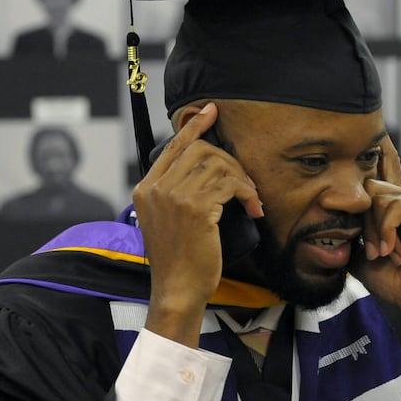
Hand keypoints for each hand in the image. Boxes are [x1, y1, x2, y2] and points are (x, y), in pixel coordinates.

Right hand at [131, 102, 262, 347]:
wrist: (177, 289)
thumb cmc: (177, 259)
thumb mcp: (165, 220)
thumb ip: (173, 192)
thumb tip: (205, 169)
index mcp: (145, 188)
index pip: (172, 146)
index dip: (194, 126)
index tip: (210, 112)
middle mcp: (157, 188)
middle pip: (199, 150)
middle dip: (229, 160)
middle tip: (244, 182)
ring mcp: (174, 196)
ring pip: (218, 165)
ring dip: (242, 179)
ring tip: (251, 198)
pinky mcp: (196, 208)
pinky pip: (230, 185)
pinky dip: (248, 193)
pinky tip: (254, 208)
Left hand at [354, 136, 400, 375]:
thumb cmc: (387, 275)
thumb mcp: (356, 246)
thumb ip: (346, 225)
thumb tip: (322, 209)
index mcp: (387, 203)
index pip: (378, 166)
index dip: (374, 148)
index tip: (368, 130)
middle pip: (366, 186)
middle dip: (361, 218)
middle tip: (368, 248)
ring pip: (378, 196)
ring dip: (372, 228)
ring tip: (379, 251)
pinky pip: (395, 206)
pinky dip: (385, 229)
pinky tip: (389, 248)